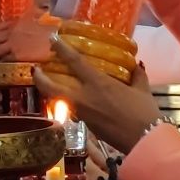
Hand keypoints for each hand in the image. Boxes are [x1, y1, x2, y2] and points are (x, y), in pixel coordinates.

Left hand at [0, 15, 54, 62]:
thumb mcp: (41, 19)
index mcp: (17, 22)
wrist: (58, 40)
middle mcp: (12, 32)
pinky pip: (3, 60)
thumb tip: (38, 14)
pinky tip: (0, 67)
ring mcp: (13, 44)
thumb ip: (35, 16)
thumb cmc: (54, 30)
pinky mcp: (16, 55)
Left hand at [33, 37, 163, 154]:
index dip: (61, 49)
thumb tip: (136, 66)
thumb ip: (136, 76)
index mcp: (98, 83)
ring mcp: (83, 113)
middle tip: (35, 69)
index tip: (52, 39)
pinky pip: (72, 109)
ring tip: (50, 83)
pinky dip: (68, 102)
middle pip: (52, 87)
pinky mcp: (87, 126)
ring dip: (51, 91)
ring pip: (59, 100)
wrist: (144, 140)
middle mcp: (85, 97)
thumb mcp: (142, 90)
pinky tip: (73, 99)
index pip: (74, 61)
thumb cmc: (144, 112)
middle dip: (40, 78)